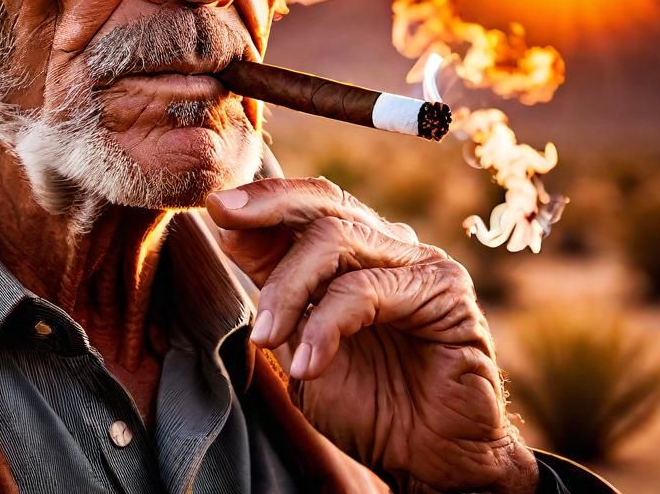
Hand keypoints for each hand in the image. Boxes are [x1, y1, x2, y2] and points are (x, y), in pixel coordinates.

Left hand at [206, 177, 538, 493]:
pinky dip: (326, 325)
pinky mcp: (445, 292)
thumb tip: (227, 226)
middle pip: (323, 202)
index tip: (214, 206)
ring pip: (337, 240)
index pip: (305, 202)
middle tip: (224, 219)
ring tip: (266, 338)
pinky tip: (307, 365)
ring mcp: (421, 261)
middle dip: (268, 206)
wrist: (428, 461)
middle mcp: (389, 244)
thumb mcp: (301, 336)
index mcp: (357, 246)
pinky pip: (368, 290)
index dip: (260, 198)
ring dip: (288, 288)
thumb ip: (273, 280)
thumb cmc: (366, 400)